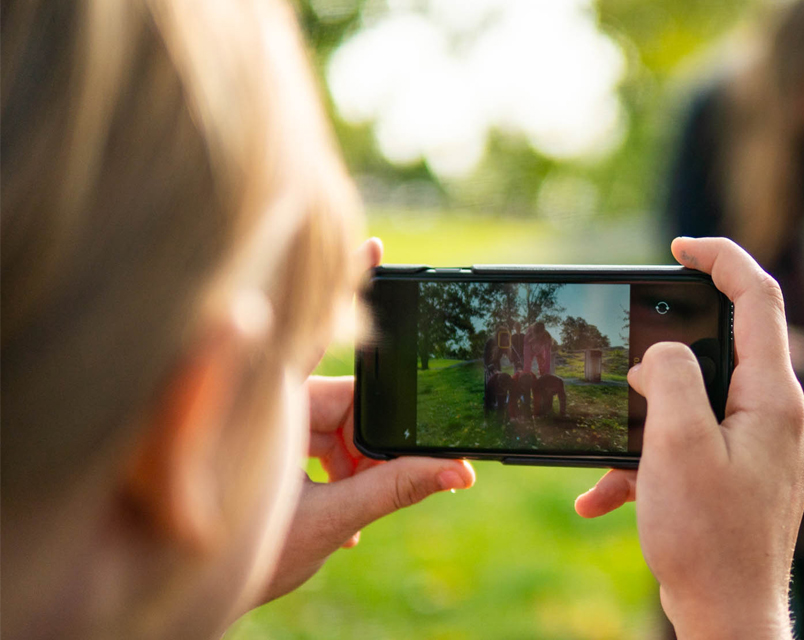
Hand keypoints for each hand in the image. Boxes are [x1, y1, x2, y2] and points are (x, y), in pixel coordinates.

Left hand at [259, 238, 474, 603]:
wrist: (180, 590)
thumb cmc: (239, 553)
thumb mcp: (330, 521)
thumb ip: (395, 488)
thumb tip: (456, 470)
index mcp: (274, 403)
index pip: (323, 333)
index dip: (351, 286)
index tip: (375, 245)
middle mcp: (271, 405)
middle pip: (349, 399)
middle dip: (374, 443)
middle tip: (394, 481)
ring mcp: (270, 428)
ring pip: (338, 427)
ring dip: (356, 467)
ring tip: (352, 519)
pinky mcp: (271, 451)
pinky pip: (321, 445)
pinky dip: (339, 474)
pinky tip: (343, 518)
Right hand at [574, 237, 803, 639]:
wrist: (729, 619)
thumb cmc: (708, 540)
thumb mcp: (677, 445)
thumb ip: (670, 378)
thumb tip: (662, 356)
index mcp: (775, 399)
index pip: (760, 298)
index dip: (722, 258)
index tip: (680, 245)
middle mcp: (782, 417)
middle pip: (725, 350)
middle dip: (665, 357)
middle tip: (626, 363)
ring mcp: (769, 449)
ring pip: (701, 405)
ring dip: (647, 426)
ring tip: (608, 460)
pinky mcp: (750, 477)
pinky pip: (698, 447)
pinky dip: (653, 463)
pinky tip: (605, 497)